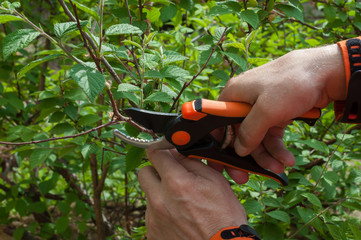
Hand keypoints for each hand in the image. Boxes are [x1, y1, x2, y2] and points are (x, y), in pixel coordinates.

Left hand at [138, 149, 246, 239]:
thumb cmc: (223, 215)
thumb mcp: (214, 181)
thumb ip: (191, 162)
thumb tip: (175, 152)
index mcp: (176, 183)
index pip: (154, 154)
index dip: (161, 151)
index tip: (165, 154)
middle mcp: (159, 200)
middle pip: (144, 173)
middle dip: (156, 171)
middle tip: (171, 177)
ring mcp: (154, 218)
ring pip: (148, 194)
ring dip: (160, 193)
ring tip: (180, 203)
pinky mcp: (152, 232)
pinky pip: (151, 214)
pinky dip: (162, 212)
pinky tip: (178, 217)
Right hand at [216, 44, 345, 182]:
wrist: (326, 72)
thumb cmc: (291, 84)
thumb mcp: (266, 110)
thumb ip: (249, 132)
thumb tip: (238, 150)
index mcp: (233, 95)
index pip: (215, 123)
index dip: (217, 144)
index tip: (219, 164)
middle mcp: (243, 102)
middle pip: (237, 134)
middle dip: (244, 156)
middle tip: (244, 177)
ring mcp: (260, 108)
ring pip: (256, 138)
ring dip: (266, 155)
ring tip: (279, 168)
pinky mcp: (276, 113)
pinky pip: (271, 135)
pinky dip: (277, 148)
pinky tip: (287, 159)